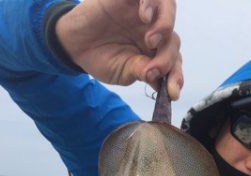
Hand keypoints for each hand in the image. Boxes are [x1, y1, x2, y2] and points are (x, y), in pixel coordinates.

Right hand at [55, 0, 182, 98]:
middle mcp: (153, 31)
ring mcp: (144, 13)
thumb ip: (142, 71)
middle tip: (154, 69)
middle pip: (173, 40)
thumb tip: (159, 78)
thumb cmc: (101, 58)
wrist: (74, 44)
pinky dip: (152, 2)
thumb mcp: (123, 72)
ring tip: (151, 40)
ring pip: (168, 10)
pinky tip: (144, 16)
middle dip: (168, 57)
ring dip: (165, 25)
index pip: (173, 62)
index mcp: (154, 53)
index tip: (172, 92)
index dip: (176, 77)